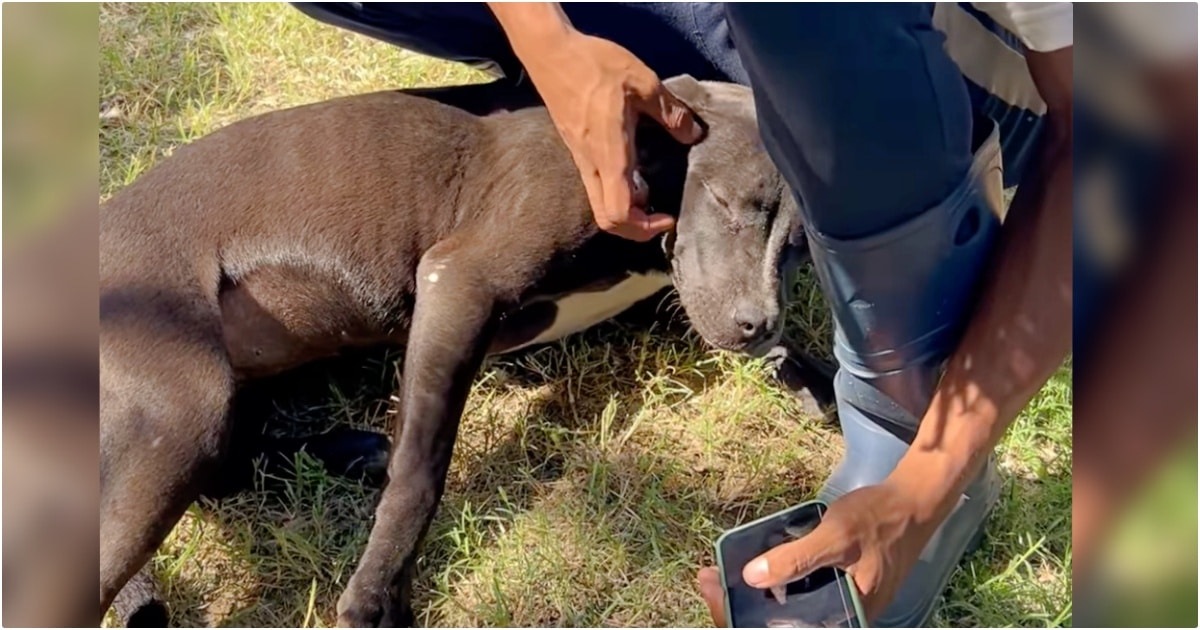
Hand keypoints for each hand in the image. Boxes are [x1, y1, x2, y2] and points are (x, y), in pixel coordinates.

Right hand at [517, 29, 703, 240]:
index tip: (669, 217)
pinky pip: (597, 186)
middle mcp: (592, 165)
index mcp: (610, 154)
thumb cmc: (595, 65)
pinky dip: (617, 192)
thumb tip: (693, 134)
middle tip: (660, 215)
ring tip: (650, 190)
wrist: (551, 53)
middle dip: (635, 229)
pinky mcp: (577, 150)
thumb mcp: (643, 82)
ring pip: (600, 204)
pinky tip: (635, 169)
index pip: (620, 213)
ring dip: (627, 209)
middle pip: (607, 220)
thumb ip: (670, 112)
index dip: (645, 228)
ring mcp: (581, 159)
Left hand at [697, 483, 943, 625]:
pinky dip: (773, 587)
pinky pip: (798, 599)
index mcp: (843, 618)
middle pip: (779, 626)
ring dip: (752, 598)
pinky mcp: (836, 595)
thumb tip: (752, 577)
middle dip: (739, 607)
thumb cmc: (878, 519)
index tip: (711, 589)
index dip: (739, 615)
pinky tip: (754, 570)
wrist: (914, 505)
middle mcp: (840, 620)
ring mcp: (837, 608)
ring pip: (786, 613)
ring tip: (720, 576)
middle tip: (708, 579)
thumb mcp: (835, 536)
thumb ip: (796, 559)